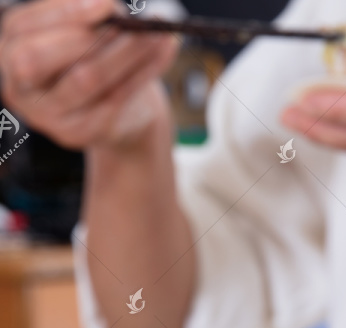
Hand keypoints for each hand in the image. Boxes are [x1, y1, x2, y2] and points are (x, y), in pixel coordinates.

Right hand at [0, 0, 178, 150]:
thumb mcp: (79, 29)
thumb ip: (87, 16)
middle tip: (127, 21)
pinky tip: (166, 49)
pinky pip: (114, 98)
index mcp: (9, 50)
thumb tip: (112, 8)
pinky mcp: (78, 134)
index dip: (65, 14)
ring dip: (126, 50)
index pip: (24, 30)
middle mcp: (19, 89)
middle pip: (42, 59)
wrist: (115, 111)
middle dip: (86, 35)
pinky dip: (144, 70)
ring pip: (85, 78)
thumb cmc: (90, 56)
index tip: (106, 4)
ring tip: (158, 31)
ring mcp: (47, 117)